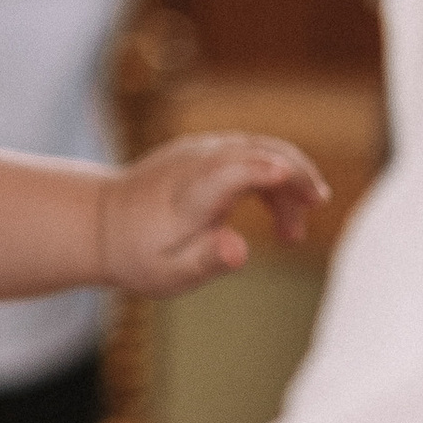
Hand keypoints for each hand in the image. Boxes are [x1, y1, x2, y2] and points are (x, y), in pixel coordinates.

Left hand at [105, 135, 328, 294]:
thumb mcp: (170, 273)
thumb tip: (239, 252)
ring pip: (259, 149)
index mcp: (186, 197)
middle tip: (317, 205)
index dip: (258, 172)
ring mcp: (200, 150)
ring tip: (294, 231)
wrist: (105, 223)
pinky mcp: (205, 149)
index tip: (286, 175)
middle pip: (256, 152)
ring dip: (288, 180)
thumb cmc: (141, 255)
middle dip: (295, 175)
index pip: (226, 174)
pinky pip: (250, 151)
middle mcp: (194, 163)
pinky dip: (274, 176)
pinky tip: (283, 215)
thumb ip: (207, 261)